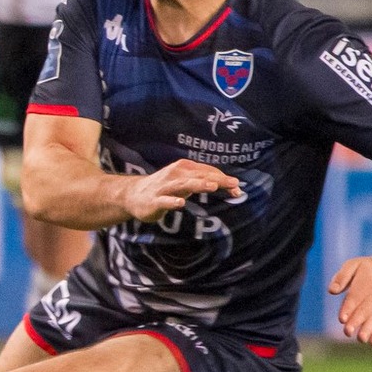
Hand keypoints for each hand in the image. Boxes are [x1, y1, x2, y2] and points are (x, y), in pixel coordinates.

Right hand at [120, 160, 243, 222]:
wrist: (133, 195)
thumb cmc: (166, 187)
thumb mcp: (185, 182)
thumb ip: (204, 182)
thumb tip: (232, 186)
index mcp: (184, 168)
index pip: (207, 171)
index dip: (224, 179)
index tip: (238, 188)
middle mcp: (175, 175)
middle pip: (199, 176)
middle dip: (217, 180)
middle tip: (234, 184)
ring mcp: (164, 187)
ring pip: (183, 185)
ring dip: (198, 184)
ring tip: (212, 186)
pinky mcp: (154, 201)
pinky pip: (164, 201)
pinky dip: (172, 201)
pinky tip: (181, 203)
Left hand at [329, 256, 371, 346]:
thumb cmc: (367, 269)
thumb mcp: (354, 264)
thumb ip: (342, 276)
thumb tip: (331, 291)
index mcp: (365, 283)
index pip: (355, 298)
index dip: (348, 309)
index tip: (342, 318)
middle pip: (365, 311)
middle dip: (356, 322)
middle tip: (347, 331)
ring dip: (368, 330)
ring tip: (361, 339)